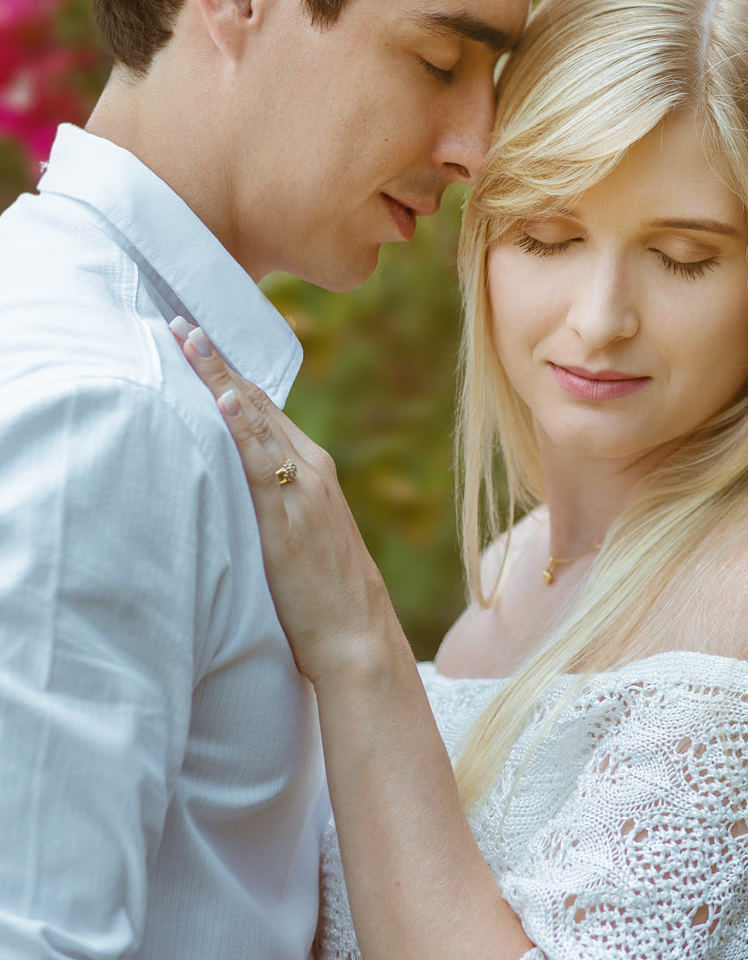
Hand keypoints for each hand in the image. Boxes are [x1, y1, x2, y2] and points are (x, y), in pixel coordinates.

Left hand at [170, 320, 393, 684]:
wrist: (357, 637)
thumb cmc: (322, 596)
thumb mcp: (295, 537)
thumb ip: (269, 505)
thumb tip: (228, 489)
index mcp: (311, 470)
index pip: (261, 409)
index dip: (226, 373)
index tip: (194, 339)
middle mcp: (310, 468)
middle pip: (255, 402)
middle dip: (215, 361)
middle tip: (177, 321)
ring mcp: (302, 490)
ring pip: (255, 420)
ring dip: (218, 377)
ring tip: (189, 340)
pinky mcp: (288, 518)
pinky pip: (260, 464)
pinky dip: (241, 428)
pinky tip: (221, 401)